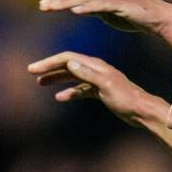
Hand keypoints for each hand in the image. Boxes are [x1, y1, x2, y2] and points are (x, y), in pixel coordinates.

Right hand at [26, 51, 147, 125]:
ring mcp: (97, 81)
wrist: (141, 112)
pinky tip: (59, 98)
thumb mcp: (107, 86)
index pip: (68, 59)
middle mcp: (95, 70)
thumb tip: (70, 64)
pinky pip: (80, 89)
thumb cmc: (126, 99)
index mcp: (96, 66)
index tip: (33, 68)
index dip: (50, 63)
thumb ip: (89, 75)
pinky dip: (69, 92)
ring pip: (72, 77)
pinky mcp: (100, 92)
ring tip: (40, 82)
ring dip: (56, 78)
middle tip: (30, 71)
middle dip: (49, 68)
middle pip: (67, 65)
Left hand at [38, 0, 169, 32]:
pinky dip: (88, 7)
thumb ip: (92, 7)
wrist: (157, 17)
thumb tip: (77, 7)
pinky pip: (101, 5)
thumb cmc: (132, 14)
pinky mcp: (121, 3)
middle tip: (42, 6)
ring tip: (53, 8)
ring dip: (67, 1)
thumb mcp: (107, 11)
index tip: (43, 5)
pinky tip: (75, 12)